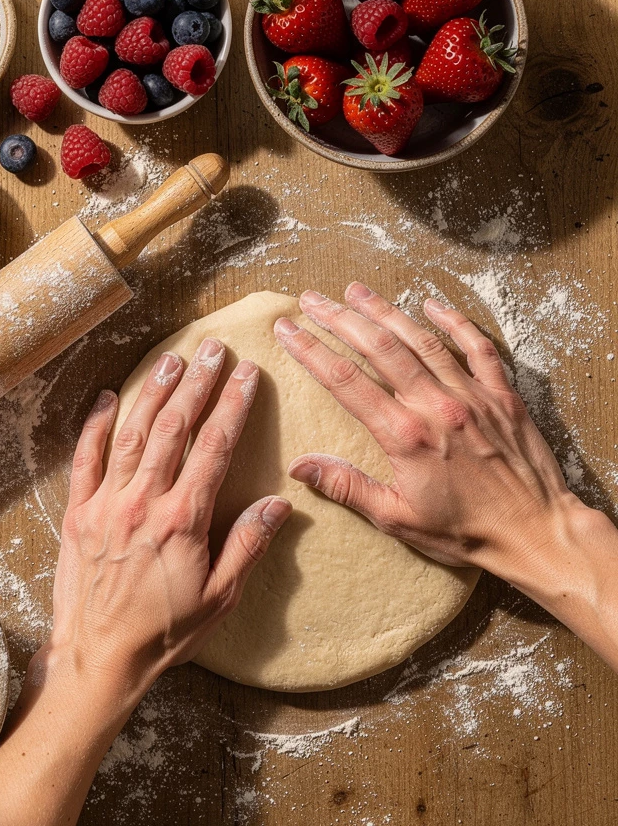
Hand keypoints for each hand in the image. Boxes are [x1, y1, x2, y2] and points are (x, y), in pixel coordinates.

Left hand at [42, 339, 290, 705]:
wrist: (98, 658)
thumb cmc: (163, 633)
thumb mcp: (219, 599)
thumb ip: (247, 547)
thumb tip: (279, 505)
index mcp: (182, 520)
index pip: (214, 447)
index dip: (233, 405)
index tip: (247, 374)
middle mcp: (143, 503)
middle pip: (174, 428)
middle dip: (197, 384)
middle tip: (213, 350)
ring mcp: (106, 505)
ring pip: (133, 434)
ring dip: (155, 393)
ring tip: (174, 360)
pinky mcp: (78, 514)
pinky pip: (85, 459)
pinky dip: (97, 425)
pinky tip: (111, 397)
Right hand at [273, 283, 590, 589]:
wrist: (538, 535)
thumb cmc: (467, 533)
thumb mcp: (397, 519)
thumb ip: (347, 487)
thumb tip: (300, 466)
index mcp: (405, 436)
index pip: (346, 381)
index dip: (311, 351)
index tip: (287, 330)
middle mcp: (436, 406)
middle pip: (379, 348)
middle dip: (339, 318)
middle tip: (311, 299)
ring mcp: (472, 396)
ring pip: (421, 340)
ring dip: (385, 311)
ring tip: (355, 290)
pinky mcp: (502, 396)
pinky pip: (477, 347)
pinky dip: (454, 322)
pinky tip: (431, 304)